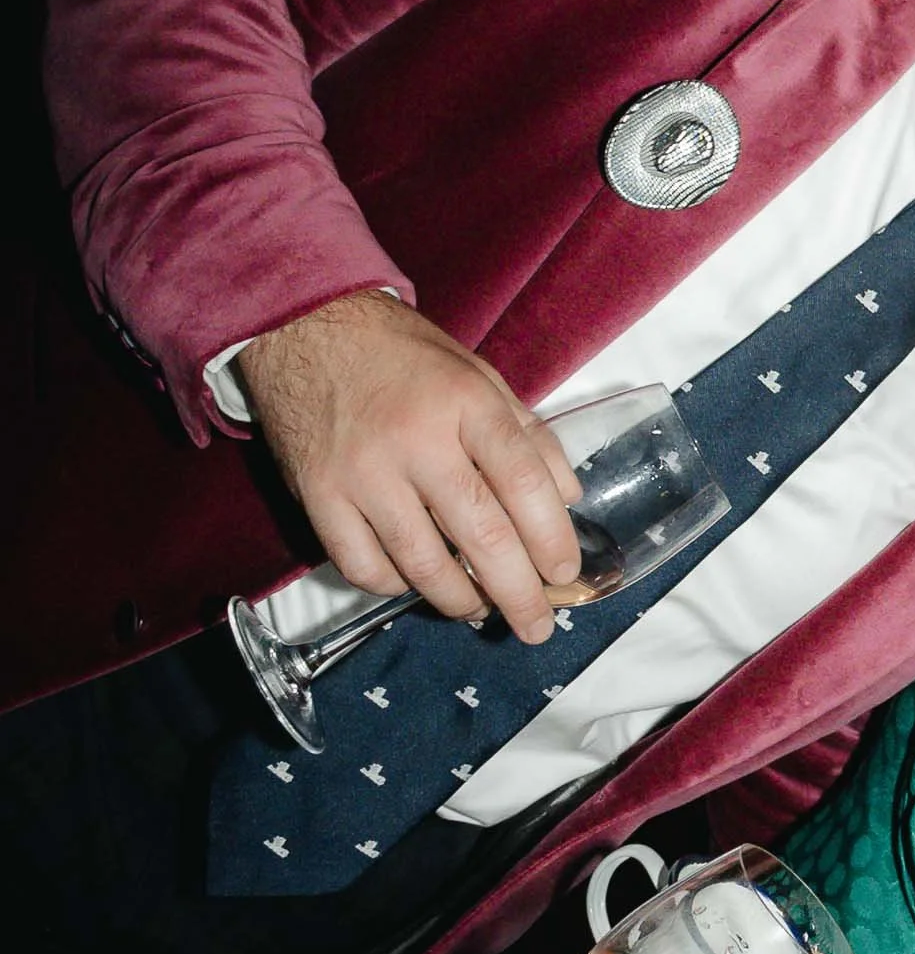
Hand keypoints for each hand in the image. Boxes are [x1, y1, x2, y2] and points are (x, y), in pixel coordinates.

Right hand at [238, 291, 583, 642]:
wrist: (306, 328)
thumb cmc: (403, 358)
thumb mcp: (478, 375)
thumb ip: (527, 436)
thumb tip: (568, 498)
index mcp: (466, 402)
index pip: (523, 482)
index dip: (551, 538)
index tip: (565, 573)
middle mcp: (416, 439)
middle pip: (481, 534)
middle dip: (519, 593)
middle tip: (537, 625)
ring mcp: (363, 472)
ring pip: (423, 563)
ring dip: (461, 600)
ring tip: (482, 610)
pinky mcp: (318, 495)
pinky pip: (363, 566)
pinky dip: (395, 587)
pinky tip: (415, 582)